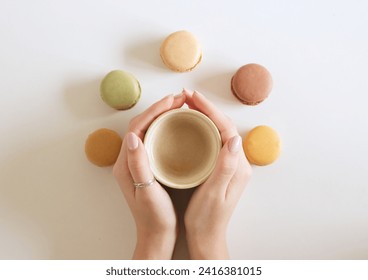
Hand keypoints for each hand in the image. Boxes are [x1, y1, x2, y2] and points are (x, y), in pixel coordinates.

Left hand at [113, 93, 185, 258]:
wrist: (156, 235)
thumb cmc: (153, 217)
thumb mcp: (146, 191)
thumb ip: (139, 164)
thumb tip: (133, 136)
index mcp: (126, 164)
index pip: (137, 127)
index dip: (154, 111)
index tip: (172, 101)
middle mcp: (129, 160)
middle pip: (143, 125)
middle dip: (160, 108)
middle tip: (180, 99)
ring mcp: (138, 162)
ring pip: (149, 130)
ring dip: (163, 116)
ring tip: (180, 106)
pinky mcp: (148, 166)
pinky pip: (155, 139)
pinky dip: (166, 128)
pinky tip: (177, 126)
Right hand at [183, 89, 251, 258]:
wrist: (207, 237)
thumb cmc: (207, 219)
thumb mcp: (214, 194)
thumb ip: (226, 167)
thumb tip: (233, 137)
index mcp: (238, 166)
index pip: (225, 129)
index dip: (209, 110)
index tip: (192, 97)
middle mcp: (237, 162)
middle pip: (223, 126)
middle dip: (206, 108)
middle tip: (186, 96)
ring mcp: (230, 164)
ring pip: (218, 131)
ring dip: (204, 115)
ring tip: (187, 105)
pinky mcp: (221, 168)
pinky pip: (213, 140)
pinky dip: (203, 128)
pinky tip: (191, 125)